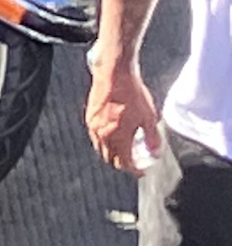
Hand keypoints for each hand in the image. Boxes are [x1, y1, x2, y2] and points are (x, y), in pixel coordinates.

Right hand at [88, 57, 161, 172]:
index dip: (134, 169)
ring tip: (124, 148)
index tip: (141, 171)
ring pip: (102, 149)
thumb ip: (152, 136)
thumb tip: (155, 152)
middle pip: (111, 159)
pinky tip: (113, 134)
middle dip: (122, 162)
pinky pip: (96, 137)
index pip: (124, 163)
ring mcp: (94, 128)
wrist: (114, 74)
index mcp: (117, 138)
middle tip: (133, 160)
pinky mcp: (90, 119)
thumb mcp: (149, 115)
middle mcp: (102, 137)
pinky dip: (105, 141)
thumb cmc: (132, 92)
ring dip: (113, 153)